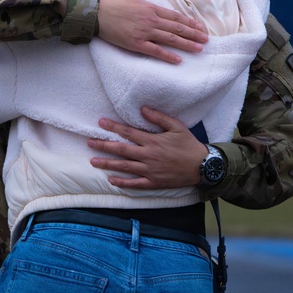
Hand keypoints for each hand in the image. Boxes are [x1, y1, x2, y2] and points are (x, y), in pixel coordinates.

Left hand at [88, 106, 206, 189]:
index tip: (100, 123)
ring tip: (93, 161)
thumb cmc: (189, 145)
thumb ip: (159, 117)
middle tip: (89, 142)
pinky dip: (122, 182)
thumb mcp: (176, 126)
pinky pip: (135, 183)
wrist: (203, 166)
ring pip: (124, 167)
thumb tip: (142, 109)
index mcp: (152, 141)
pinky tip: (111, 180)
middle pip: (121, 150)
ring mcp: (150, 170)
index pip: (128, 133)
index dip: (113, 127)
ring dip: (107, 164)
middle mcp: (148, 156)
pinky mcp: (154, 182)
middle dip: (104, 146)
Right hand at [97, 0, 207, 63]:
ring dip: (186, 44)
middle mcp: (151, 21)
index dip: (189, 22)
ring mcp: (144, 33)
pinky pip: (155, 51)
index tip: (200, 27)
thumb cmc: (110, 0)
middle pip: (177, 28)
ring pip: (170, 39)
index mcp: (150, 8)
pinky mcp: (136, 43)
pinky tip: (178, 60)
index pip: (175, 16)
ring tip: (199, 49)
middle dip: (193, 34)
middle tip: (206, 40)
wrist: (95, 13)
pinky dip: (167, 56)